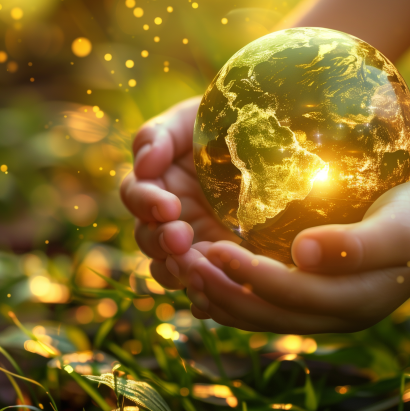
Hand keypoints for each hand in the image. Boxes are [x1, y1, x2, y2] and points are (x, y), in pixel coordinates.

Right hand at [121, 97, 238, 289]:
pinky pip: (206, 284)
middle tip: (180, 238)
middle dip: (160, 241)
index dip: (146, 204)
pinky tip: (215, 290)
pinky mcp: (225, 260)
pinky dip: (203, 291)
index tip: (168, 205)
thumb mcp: (191, 118)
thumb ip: (159, 135)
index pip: (136, 196)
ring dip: (177, 269)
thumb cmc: (226, 121)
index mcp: (157, 182)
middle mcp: (171, 216)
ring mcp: (198, 240)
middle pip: (147, 239)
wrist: (273, 136)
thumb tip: (143, 164)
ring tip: (198, 265)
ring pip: (169, 268)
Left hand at [167, 176, 409, 333]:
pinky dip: (235, 296)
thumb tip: (302, 252)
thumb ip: (353, 244)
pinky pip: (266, 307)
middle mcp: (335, 317)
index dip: (248, 275)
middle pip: (266, 315)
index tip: (211, 248)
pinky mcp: (315, 299)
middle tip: (184, 264)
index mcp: (353, 302)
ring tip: (187, 272)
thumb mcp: (395, 228)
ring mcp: (324, 313)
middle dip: (222, 292)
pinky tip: (210, 276)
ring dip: (222, 298)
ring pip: (261, 317)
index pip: (289, 295)